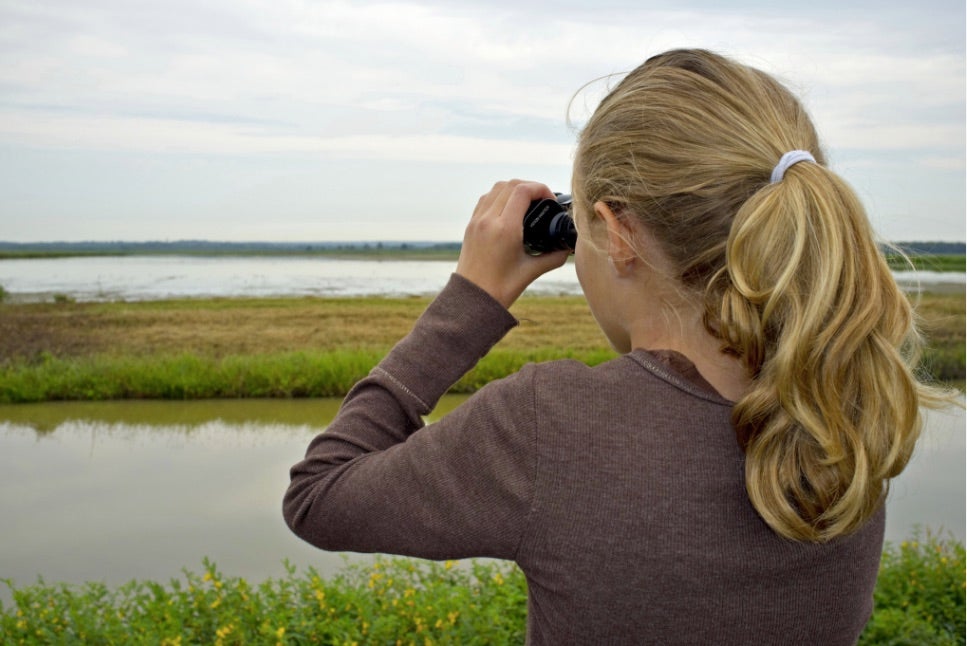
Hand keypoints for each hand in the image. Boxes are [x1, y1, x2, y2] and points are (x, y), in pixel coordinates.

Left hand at [456, 180, 570, 308]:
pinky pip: (485, 199)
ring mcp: (477, 221)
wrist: (471, 300)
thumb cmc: (500, 289)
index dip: (540, 189)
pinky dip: (500, 196)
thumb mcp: (531, 272)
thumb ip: (553, 257)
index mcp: (505, 229)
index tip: (550, 200)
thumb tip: (568, 248)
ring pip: (496, 188)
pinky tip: (510, 209)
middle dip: (530, 186)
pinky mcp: (470, 226)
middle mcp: (488, 220)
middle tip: (542, 200)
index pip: (522, 191)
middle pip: (510, 184)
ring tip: (528, 202)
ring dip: (514, 188)